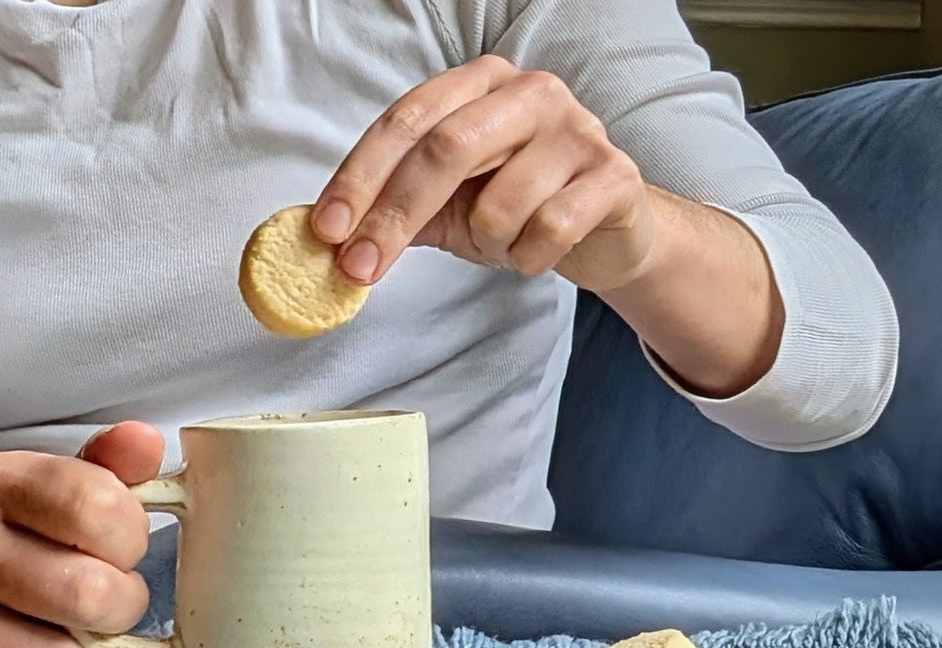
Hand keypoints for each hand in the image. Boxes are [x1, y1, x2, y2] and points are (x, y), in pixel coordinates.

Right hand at [0, 422, 161, 647]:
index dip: (129, 534)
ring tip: (64, 632)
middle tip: (105, 594)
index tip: (123, 542)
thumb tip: (144, 442)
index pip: (96, 506)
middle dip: (119, 602)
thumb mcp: (48, 486)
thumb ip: (104, 469)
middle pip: (90, 594)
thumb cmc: (10, 530)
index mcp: (1, 487)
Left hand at [313, 55, 655, 293]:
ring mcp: (577, 129)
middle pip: (444, 150)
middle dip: (395, 217)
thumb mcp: (453, 207)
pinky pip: (549, 230)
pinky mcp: (614, 175)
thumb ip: (400, 210)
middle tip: (362, 268)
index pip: (406, 121)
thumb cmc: (523, 211)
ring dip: (488, 246)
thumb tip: (332, 237)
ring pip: (500, 204)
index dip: (360, 176)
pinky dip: (530, 258)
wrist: (609, 233)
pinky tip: (538, 252)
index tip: (327, 230)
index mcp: (480, 85)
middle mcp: (529, 92)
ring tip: (506, 245)